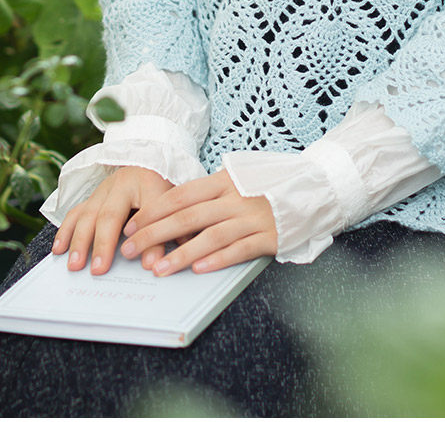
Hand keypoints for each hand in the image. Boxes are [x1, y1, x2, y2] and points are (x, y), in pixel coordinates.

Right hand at [51, 166, 174, 275]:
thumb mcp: (176, 206)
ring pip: (88, 213)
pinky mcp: (93, 196)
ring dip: (79, 241)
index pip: (149, 212)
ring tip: (74, 265)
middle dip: (103, 244)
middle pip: (110, 214)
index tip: (147, 265)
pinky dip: (65, 231)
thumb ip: (174, 231)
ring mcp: (104, 189)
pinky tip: (59, 249)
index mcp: (150, 183)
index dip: (148, 239)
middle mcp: (123, 184)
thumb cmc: (165, 189)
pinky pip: (76, 212)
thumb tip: (160, 262)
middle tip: (99, 270)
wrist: (151, 163)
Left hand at [120, 169, 277, 275]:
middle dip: (154, 234)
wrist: (314, 186)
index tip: (131, 225)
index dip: (153, 211)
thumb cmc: (269, 183)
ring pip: (210, 237)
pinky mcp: (269, 236)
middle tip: (130, 250)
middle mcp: (236, 197)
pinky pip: (239, 250)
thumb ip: (211, 190)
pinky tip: (198, 269)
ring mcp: (253, 217)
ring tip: (158, 269)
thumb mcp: (239, 176)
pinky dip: (218, 260)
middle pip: (188, 217)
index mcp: (225, 180)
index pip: (180, 195)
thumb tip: (175, 207)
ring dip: (180, 254)